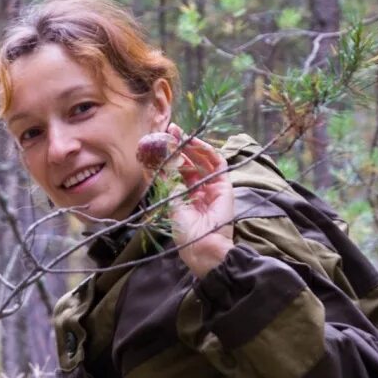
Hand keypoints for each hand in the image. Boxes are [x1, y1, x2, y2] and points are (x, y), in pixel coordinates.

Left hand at [166, 124, 234, 277]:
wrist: (202, 245)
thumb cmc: (184, 231)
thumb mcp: (170, 203)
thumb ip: (166, 183)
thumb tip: (152, 164)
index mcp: (187, 195)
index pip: (179, 171)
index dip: (170, 156)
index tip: (159, 143)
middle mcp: (200, 189)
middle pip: (191, 162)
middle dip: (180, 146)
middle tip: (170, 131)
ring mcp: (213, 186)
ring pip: (203, 160)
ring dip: (192, 146)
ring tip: (180, 134)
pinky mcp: (225, 185)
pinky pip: (217, 163)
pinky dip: (207, 151)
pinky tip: (195, 143)